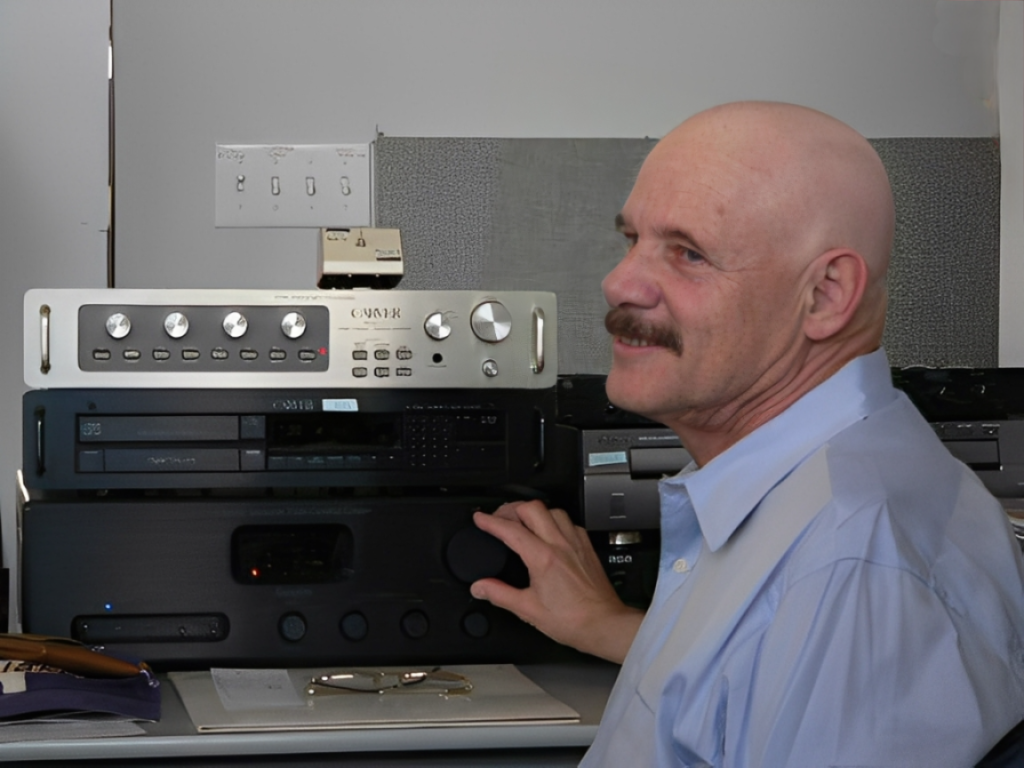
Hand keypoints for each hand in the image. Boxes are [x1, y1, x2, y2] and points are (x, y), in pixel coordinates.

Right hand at [470, 500, 644, 663]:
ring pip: (553, 510)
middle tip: (499, 518)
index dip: (490, 521)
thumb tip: (480, 587)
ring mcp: (576, 543)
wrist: (604, 624)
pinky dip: (555, 520)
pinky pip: (570, 522)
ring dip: (534, 511)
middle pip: (532, 508)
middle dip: (510, 508)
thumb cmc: (574, 619)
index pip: (511, 529)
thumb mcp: (528, 610)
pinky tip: (551, 530)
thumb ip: (500, 594)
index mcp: (543, 558)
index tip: (480, 518)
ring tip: (523, 521)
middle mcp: (561, 544)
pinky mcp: (587, 547)